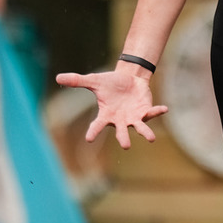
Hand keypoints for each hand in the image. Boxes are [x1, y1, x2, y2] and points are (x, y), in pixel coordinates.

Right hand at [54, 67, 168, 148]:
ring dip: (145, 132)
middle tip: (126, 145)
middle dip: (124, 138)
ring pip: (140, 127)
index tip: (88, 139)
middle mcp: (120, 120)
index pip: (97, 125)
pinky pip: (152, 112)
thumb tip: (57, 77)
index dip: (93, 132)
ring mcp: (134, 118)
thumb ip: (78, 81)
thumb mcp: (94, 81)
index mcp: (106, 115)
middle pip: (121, 132)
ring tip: (151, 138)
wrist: (129, 79)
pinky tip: (165, 108)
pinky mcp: (145, 111)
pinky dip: (158, 111)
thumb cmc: (111, 83)